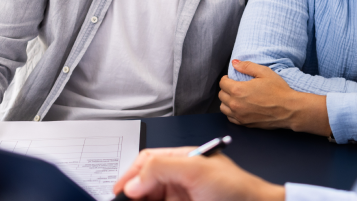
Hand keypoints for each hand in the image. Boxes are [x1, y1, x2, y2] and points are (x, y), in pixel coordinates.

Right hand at [113, 147, 283, 200]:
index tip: (119, 192)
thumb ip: (164, 168)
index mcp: (181, 159)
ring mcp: (180, 197)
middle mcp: (178, 178)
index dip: (130, 175)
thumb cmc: (237, 188)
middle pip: (144, 184)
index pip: (147, 161)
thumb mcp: (197, 170)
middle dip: (131, 193)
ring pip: (150, 199)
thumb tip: (134, 181)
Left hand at [219, 60, 330, 136]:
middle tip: (235, 85)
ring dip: (227, 101)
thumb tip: (235, 63)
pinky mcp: (245, 124)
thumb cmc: (278, 90)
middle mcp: (236, 104)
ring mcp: (240, 116)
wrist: (289, 109)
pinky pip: (230, 118)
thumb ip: (247, 66)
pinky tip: (240, 107)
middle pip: (221, 95)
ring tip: (236, 96)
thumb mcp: (264, 72)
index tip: (232, 77)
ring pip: (223, 108)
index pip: (222, 83)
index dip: (226, 78)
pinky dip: (232, 112)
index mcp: (238, 90)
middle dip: (226, 88)